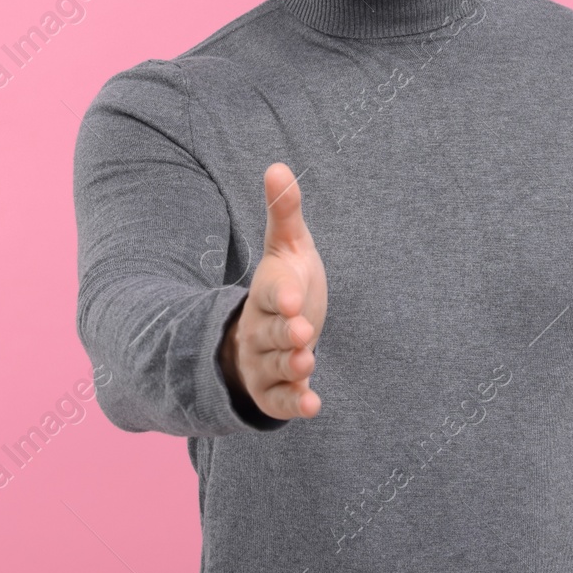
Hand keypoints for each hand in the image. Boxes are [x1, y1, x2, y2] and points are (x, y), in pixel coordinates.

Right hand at [220, 162, 326, 419]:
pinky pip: (280, 402)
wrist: (265, 333)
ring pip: (274, 368)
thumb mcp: (288, 248)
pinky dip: (294, 404)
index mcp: (266, 294)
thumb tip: (277, 166)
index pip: (269, 294)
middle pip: (271, 334)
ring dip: (290, 369)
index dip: (281, 296)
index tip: (295, 295)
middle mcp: (259, 330)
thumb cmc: (285, 285)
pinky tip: (313, 406)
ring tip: (308, 363)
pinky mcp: (274, 392)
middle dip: (285, 335)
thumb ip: (285, 213)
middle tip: (305, 334)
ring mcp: (264, 363)